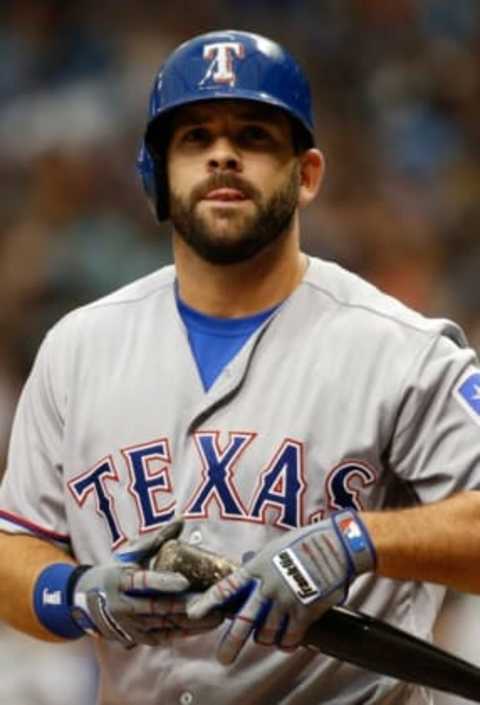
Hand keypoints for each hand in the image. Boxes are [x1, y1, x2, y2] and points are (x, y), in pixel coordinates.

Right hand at [69, 519, 221, 646]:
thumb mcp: (132, 554)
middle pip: (158, 607)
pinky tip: (203, 627)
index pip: (144, 581)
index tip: (185, 581)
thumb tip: (181, 519)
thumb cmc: (116, 572)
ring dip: (192, 623)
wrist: (86, 602)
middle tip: (213, 602)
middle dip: (187, 607)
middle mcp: (123, 605)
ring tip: (217, 616)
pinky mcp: (135, 638)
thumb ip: (158, 539)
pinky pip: (163, 637)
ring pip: (164, 625)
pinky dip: (183, 633)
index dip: (164, 582)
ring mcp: (129, 624)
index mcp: (122, 580)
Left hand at [187, 510, 375, 663]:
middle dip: (232, 642)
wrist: (336, 546)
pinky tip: (286, 643)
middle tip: (224, 658)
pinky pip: (290, 637)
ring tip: (267, 637)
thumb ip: (259, 562)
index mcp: (257, 567)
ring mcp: (286, 600)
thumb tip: (247, 566)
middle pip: (244, 620)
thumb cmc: (305, 542)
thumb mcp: (275, 546)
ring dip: (265, 639)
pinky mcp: (304, 611)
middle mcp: (267, 585)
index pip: (227, 587)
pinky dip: (286, 643)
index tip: (193, 614)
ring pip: (267, 633)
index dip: (209, 602)